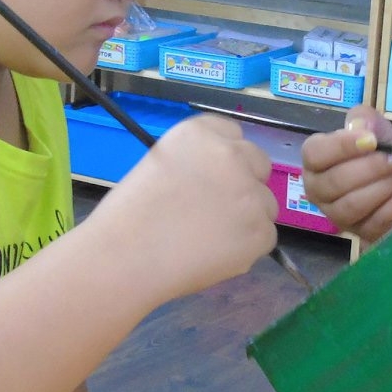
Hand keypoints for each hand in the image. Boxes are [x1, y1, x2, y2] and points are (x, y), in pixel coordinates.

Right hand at [93, 115, 279, 299]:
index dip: (226, 157)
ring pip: (265, 204)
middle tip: (217, 210)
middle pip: (259, 163)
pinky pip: (264, 237)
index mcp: (201, 133)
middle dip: (245, 183)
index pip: (233, 133)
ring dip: (247, 218)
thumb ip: (196, 162)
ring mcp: (252, 194)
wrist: (125, 258)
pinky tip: (214, 255)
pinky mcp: (261, 232)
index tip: (215, 176)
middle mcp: (233, 156)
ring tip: (209, 239)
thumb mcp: (160, 164)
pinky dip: (246, 249)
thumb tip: (218, 179)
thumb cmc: (130, 216)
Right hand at [298, 107, 391, 242]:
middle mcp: (318, 190)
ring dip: (386, 185)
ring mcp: (337, 215)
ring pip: (354, 204)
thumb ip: (365, 120)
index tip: (372, 140)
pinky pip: (377, 220)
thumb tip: (361, 128)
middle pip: (336, 181)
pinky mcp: (361, 232)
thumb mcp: (376, 130)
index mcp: (315, 160)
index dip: (342, 146)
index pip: (315, 153)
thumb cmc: (379, 155)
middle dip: (372, 168)